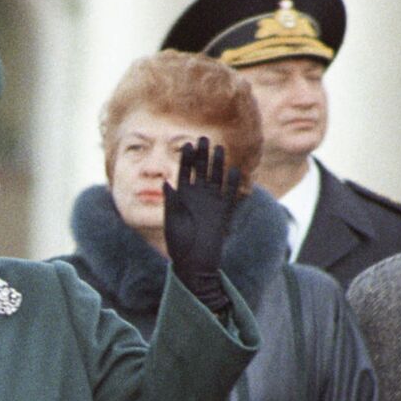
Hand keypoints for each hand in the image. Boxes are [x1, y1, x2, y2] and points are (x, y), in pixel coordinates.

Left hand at [162, 137, 239, 304]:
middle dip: (202, 155)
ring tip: (218, 147)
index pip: (184, 172)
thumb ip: (171, 201)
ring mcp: (211, 203)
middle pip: (200, 171)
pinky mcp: (223, 213)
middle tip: (203, 137)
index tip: (186, 143)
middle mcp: (198, 197)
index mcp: (182, 198)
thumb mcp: (172, 221)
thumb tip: (165, 183)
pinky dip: (232, 184)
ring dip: (217, 164)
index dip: (186, 159)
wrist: (194, 263)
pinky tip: (235, 170)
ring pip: (215, 178)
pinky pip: (229, 195)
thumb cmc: (179, 245)